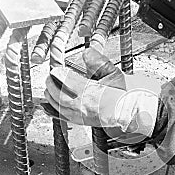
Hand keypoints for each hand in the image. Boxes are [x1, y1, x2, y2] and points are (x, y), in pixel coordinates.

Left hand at [44, 48, 160, 136]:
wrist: (129, 112)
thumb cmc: (123, 94)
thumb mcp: (113, 73)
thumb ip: (98, 61)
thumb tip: (86, 52)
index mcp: (89, 92)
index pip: (65, 80)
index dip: (58, 73)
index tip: (57, 68)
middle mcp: (82, 106)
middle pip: (57, 93)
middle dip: (51, 82)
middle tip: (51, 75)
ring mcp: (80, 115)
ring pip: (57, 104)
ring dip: (50, 94)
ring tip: (49, 87)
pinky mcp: (81, 121)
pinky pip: (61, 117)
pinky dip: (51, 111)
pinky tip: (46, 107)